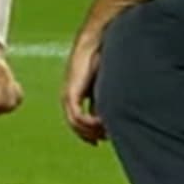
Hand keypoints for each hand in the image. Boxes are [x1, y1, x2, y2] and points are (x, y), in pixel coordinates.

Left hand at [62, 29, 106, 144]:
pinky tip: (101, 124)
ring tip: (105, 133)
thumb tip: (115, 111)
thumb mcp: (106, 81)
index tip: (101, 140)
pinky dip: (89, 123)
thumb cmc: (102, 58)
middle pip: (76, 125)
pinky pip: (77, 115)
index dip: (90, 132)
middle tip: (103, 140)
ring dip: (91, 130)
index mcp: (76, 94)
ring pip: (75, 123)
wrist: (93, 44)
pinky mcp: (70, 93)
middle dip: (89, 134)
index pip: (79, 120)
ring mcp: (68, 95)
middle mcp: (69, 97)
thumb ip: (106, 95)